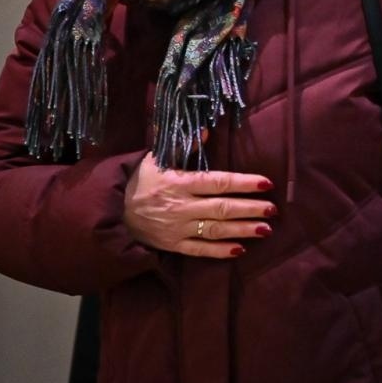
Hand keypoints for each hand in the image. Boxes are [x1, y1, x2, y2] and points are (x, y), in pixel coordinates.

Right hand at [122, 152, 274, 258]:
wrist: (108, 211)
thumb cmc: (137, 181)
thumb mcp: (155, 159)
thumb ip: (182, 145)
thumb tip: (206, 131)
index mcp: (179, 183)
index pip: (217, 182)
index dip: (243, 182)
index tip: (266, 183)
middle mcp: (181, 207)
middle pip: (222, 208)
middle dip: (250, 208)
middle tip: (273, 209)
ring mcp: (177, 228)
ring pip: (216, 230)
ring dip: (242, 230)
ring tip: (266, 229)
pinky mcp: (172, 245)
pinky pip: (200, 250)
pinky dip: (220, 251)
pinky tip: (240, 249)